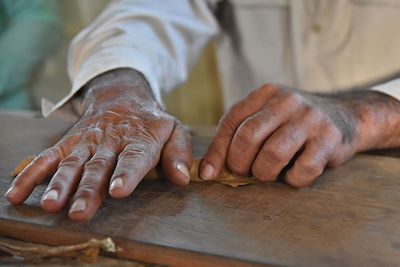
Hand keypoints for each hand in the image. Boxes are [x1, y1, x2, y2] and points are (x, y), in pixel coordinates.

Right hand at [5, 69, 191, 220]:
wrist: (122, 96)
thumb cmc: (150, 122)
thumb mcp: (173, 130)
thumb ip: (178, 153)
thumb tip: (184, 179)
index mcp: (139, 139)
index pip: (134, 157)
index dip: (126, 174)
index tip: (118, 191)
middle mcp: (111, 141)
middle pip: (99, 166)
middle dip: (88, 189)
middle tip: (80, 212)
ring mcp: (86, 142)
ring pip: (71, 163)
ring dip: (60, 184)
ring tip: (51, 204)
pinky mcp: (68, 142)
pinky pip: (47, 157)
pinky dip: (32, 174)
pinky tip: (17, 193)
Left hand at [199, 84, 399, 186]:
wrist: (347, 115)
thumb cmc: (295, 122)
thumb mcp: (267, 117)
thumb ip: (239, 135)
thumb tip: (208, 170)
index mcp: (265, 94)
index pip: (231, 122)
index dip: (217, 151)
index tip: (210, 174)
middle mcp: (285, 101)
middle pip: (248, 138)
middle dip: (240, 164)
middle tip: (246, 172)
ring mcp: (309, 118)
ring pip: (272, 155)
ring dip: (265, 174)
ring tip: (269, 174)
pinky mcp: (329, 138)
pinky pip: (302, 170)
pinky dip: (293, 180)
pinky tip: (294, 174)